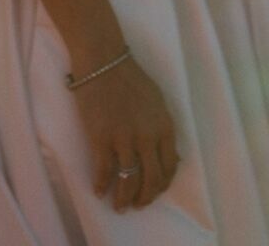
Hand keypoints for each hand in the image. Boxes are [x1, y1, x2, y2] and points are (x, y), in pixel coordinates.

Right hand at [72, 54, 179, 211]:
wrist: (104, 62)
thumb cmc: (130, 78)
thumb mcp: (158, 102)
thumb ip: (163, 129)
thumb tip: (168, 156)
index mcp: (164, 127)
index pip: (169, 167)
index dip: (162, 185)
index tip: (154, 192)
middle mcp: (147, 137)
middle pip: (150, 179)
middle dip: (145, 197)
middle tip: (138, 205)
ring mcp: (124, 140)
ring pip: (128, 181)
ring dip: (124, 198)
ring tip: (120, 206)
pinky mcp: (102, 139)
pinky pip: (104, 171)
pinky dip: (101, 185)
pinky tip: (99, 191)